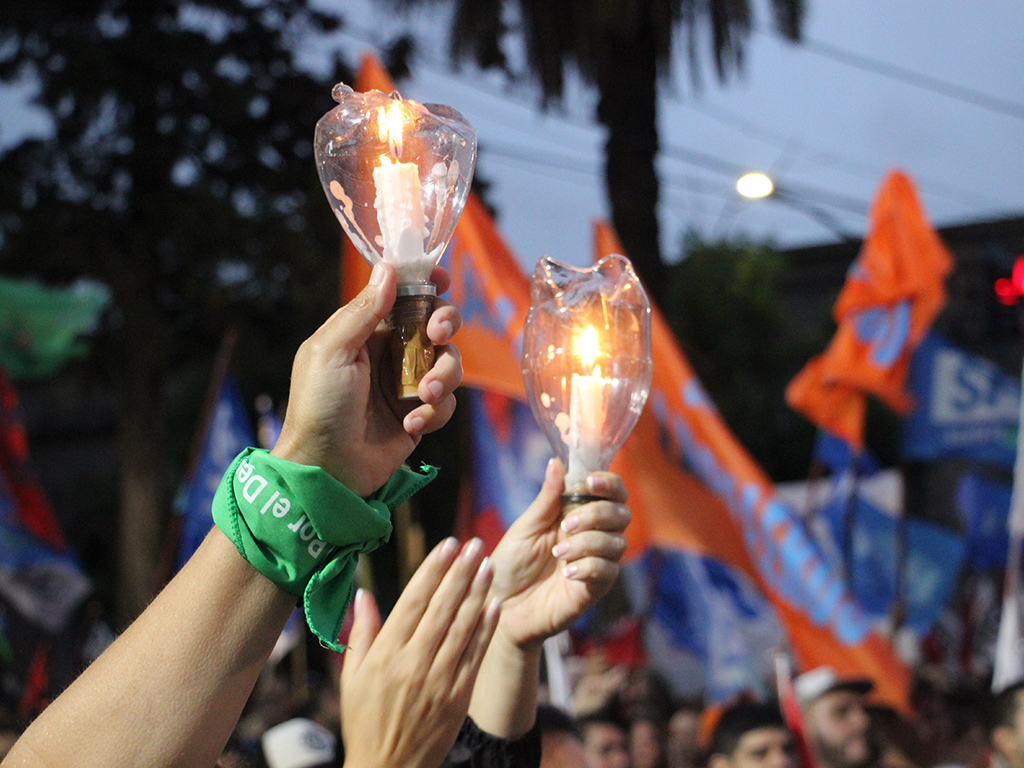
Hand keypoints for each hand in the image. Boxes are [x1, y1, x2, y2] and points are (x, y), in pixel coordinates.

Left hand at [272, 262, 461, 495]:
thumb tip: (388, 269)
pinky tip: (410, 424)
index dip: (426, 284)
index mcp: (366, 330)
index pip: (402, 296)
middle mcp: (391, 353)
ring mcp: (407, 385)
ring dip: (443, 375)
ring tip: (422, 395)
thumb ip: (363, 311)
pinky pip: (445, 404)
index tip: (442, 280)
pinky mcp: (419, 416)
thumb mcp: (332, 351)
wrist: (325, 468)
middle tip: (436, 334)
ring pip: (449, 363)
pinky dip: (432, 413)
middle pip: (437, 323)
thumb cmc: (318, 406)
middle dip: (445, 324)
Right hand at [340, 538, 500, 767]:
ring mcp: (438, 681)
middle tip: (475, 544)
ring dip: (478, 593)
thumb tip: (362, 594)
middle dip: (460, 573)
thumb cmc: (365, 722)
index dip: (432, 571)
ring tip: (489, 565)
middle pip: (442, 609)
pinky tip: (495, 605)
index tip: (447, 545)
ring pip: (462, 628)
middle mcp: (413, 663)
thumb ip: (361, 633)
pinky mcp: (458, 697)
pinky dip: (486, 629)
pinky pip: (475, 656)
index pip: (413, 602)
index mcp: (385, 654)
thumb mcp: (351, 677)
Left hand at [488, 459, 629, 650]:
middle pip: (622, 514)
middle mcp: (592, 536)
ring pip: (617, 543)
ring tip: (558, 554)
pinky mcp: (594, 589)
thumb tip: (557, 462)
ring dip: (589, 542)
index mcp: (577, 515)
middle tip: (566, 525)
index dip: (609, 483)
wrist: (499, 605)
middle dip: (597, 514)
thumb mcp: (526, 527)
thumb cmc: (511, 564)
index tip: (590, 481)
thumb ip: (547, 499)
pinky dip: (589, 566)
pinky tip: (567, 572)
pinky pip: (608, 571)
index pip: (611, 492)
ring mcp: (596, 562)